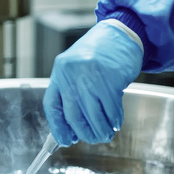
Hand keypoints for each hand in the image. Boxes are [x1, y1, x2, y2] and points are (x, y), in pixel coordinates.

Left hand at [43, 21, 142, 145]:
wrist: (120, 34)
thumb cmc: (99, 53)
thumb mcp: (76, 68)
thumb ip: (71, 92)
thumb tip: (70, 126)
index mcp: (60, 72)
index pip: (52, 106)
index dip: (57, 127)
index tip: (64, 140)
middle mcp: (72, 74)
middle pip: (72, 115)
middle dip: (83, 133)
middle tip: (91, 139)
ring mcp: (91, 77)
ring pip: (92, 116)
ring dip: (100, 130)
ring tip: (105, 135)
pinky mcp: (110, 79)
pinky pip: (111, 109)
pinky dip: (114, 120)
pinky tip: (115, 123)